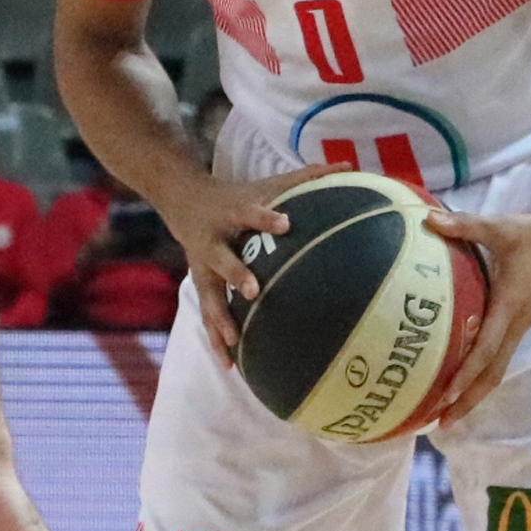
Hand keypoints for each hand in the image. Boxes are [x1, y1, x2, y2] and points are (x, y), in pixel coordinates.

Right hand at [167, 169, 298, 364]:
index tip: (285, 223)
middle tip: (254, 290)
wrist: (181, 197)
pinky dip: (217, 339)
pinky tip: (231, 365)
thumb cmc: (238, 192)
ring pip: (209, 295)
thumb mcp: (266, 181)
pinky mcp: (201, 284)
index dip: (266, 218)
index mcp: (234, 212)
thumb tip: (349, 165)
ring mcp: (203, 265)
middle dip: (236, 274)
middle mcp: (215, 240)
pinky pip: (208, 314)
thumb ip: (307, 176)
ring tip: (234, 341)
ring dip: (220, 318)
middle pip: (223, 259)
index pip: (252, 212)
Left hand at [412, 204, 530, 431]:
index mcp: (510, 306)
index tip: (446, 396)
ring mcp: (521, 326)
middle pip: (491, 373)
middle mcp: (516, 324)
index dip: (465, 375)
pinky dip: (481, 374)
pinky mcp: (521, 322)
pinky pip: (500, 356)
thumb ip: (463, 226)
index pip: (485, 349)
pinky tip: (463, 380)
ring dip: (475, 392)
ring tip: (448, 412)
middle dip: (468, 399)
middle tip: (441, 423)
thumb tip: (427, 220)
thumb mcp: (499, 227)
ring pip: (497, 368)